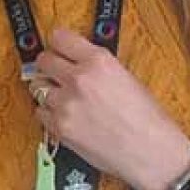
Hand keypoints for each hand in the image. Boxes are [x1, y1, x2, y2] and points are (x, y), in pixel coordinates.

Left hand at [31, 28, 189, 189]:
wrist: (151, 152)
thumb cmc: (147, 119)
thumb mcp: (126, 78)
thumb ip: (97, 67)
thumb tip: (76, 62)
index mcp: (99, 61)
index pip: (60, 37)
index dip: (58, 43)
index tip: (57, 47)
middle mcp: (79, 79)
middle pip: (43, 60)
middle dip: (49, 66)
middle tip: (56, 72)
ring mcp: (66, 103)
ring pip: (38, 87)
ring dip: (48, 91)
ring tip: (65, 98)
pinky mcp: (58, 126)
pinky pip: (40, 112)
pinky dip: (49, 114)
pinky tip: (66, 116)